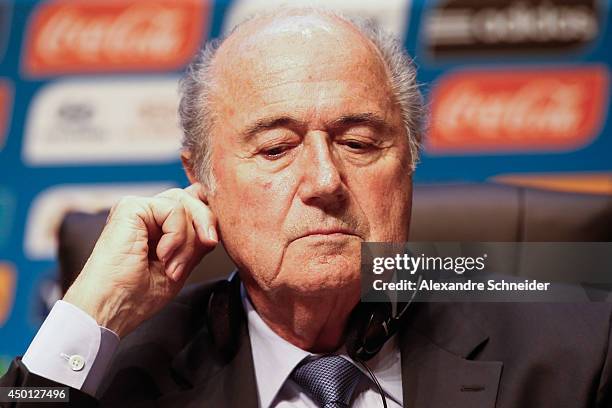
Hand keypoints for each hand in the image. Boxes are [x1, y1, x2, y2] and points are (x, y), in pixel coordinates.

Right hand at [63, 183, 217, 337]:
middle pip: (193, 198)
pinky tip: (162, 254)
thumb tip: (212, 220)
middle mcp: (148, 214)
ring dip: (189, 239)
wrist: (111, 307)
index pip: (195, 203)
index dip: (209, 218)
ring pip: (185, 203)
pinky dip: (176, 234)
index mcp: (158, 226)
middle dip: (206, 224)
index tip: (211, 243)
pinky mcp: (130, 207)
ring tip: (173, 265)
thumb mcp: (182, 264)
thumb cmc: (138, 296)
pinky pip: (173, 208)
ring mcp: (139, 209)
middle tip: (206, 246)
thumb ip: (197, 240)